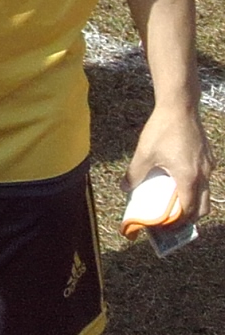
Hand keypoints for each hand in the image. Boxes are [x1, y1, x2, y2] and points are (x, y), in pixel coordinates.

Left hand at [128, 102, 213, 222]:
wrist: (179, 107)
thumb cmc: (162, 130)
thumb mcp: (144, 154)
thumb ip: (134, 174)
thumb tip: (125, 188)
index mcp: (189, 178)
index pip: (188, 210)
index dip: (178, 222)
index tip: (166, 227)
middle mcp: (204, 175)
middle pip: (203, 206)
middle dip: (189, 217)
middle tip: (173, 219)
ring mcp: (209, 166)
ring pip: (205, 192)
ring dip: (193, 200)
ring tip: (173, 200)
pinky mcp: (208, 156)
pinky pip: (204, 178)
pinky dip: (194, 185)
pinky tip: (177, 178)